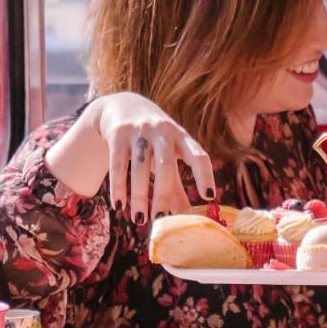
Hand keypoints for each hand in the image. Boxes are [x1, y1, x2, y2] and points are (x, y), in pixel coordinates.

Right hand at [51, 92, 216, 226]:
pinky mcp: (118, 134)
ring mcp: (140, 130)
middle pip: (166, 165)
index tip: (209, 196)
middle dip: (163, 194)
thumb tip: (184, 218)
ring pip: (140, 167)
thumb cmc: (154, 139)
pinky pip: (118, 164)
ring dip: (139, 196)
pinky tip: (119, 206)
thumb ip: (176, 184)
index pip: (199, 155)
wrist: (123, 107)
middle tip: (160, 219)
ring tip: (139, 220)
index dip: (205, 175)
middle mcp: (163, 131)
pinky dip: (118, 187)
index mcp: (182, 137)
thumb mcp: (169, 155)